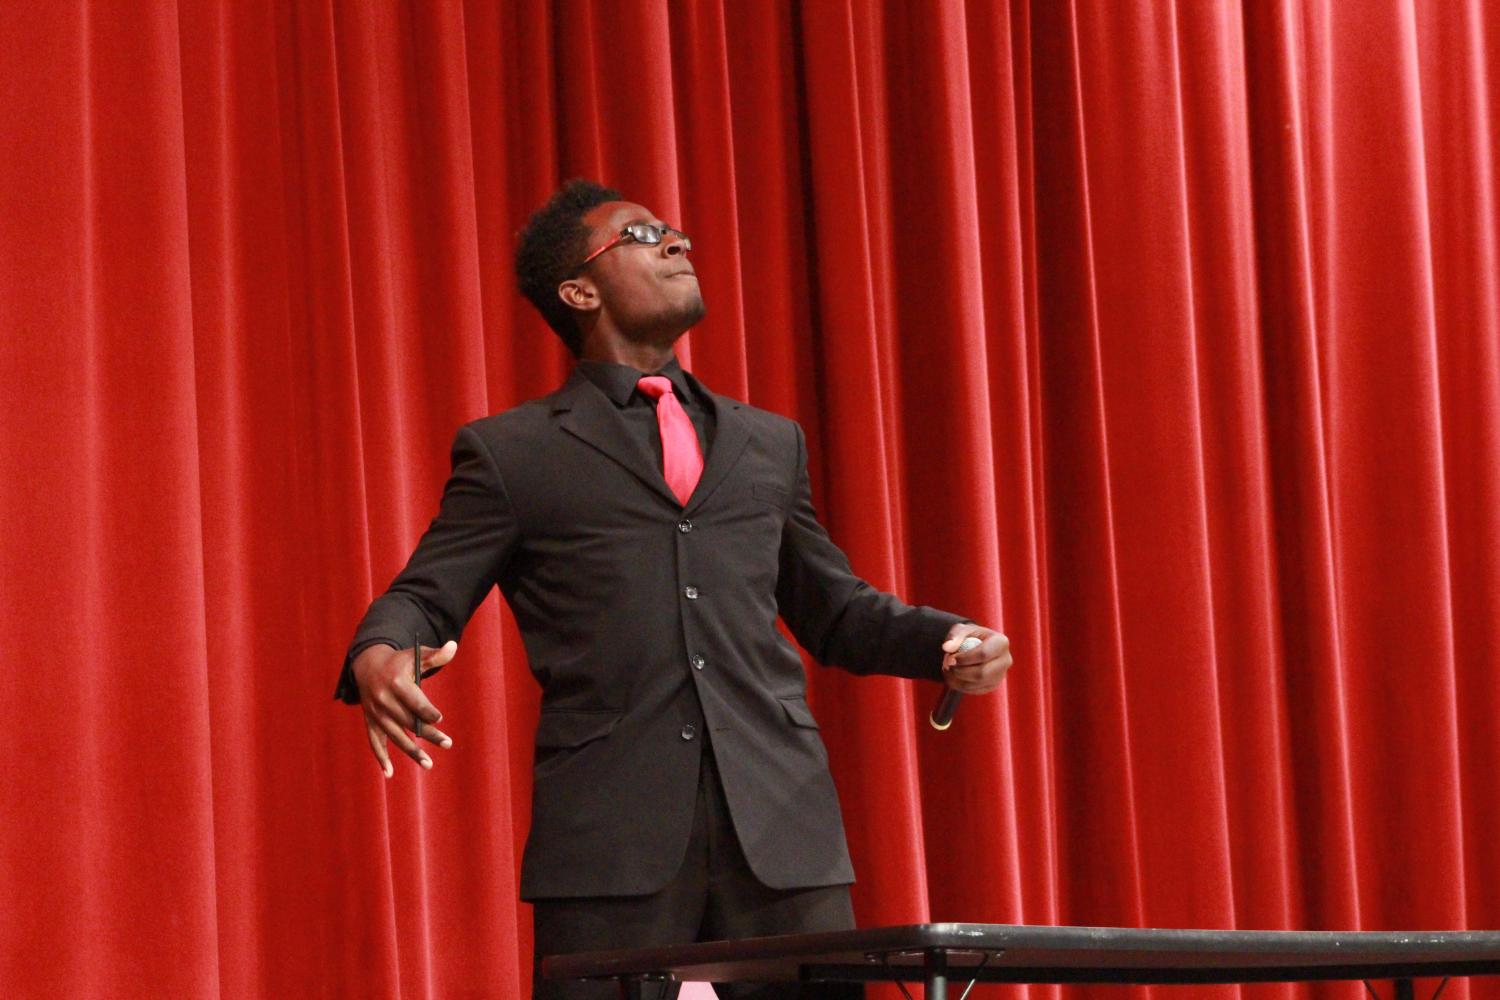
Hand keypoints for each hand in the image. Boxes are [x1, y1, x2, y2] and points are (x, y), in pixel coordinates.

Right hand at [352, 640, 456, 777]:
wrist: (367, 665)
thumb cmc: (400, 662)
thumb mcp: (416, 654)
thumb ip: (436, 655)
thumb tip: (454, 645)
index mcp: (395, 682)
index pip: (413, 700)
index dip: (426, 710)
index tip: (439, 718)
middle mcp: (383, 699)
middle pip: (408, 720)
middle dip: (428, 733)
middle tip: (447, 743)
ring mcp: (375, 713)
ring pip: (394, 735)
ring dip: (411, 751)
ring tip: (429, 764)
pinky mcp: (369, 721)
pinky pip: (374, 742)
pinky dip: (380, 757)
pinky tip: (390, 773)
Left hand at [940, 624, 1011, 694]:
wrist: (975, 646)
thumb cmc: (969, 636)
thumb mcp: (962, 630)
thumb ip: (954, 636)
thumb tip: (947, 648)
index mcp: (1001, 642)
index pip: (983, 654)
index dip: (964, 658)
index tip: (951, 657)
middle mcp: (1005, 660)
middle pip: (982, 673)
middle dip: (960, 671)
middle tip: (948, 665)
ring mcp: (1001, 675)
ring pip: (977, 684)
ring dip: (957, 679)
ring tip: (947, 669)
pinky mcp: (993, 685)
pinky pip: (975, 690)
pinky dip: (959, 685)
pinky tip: (952, 675)